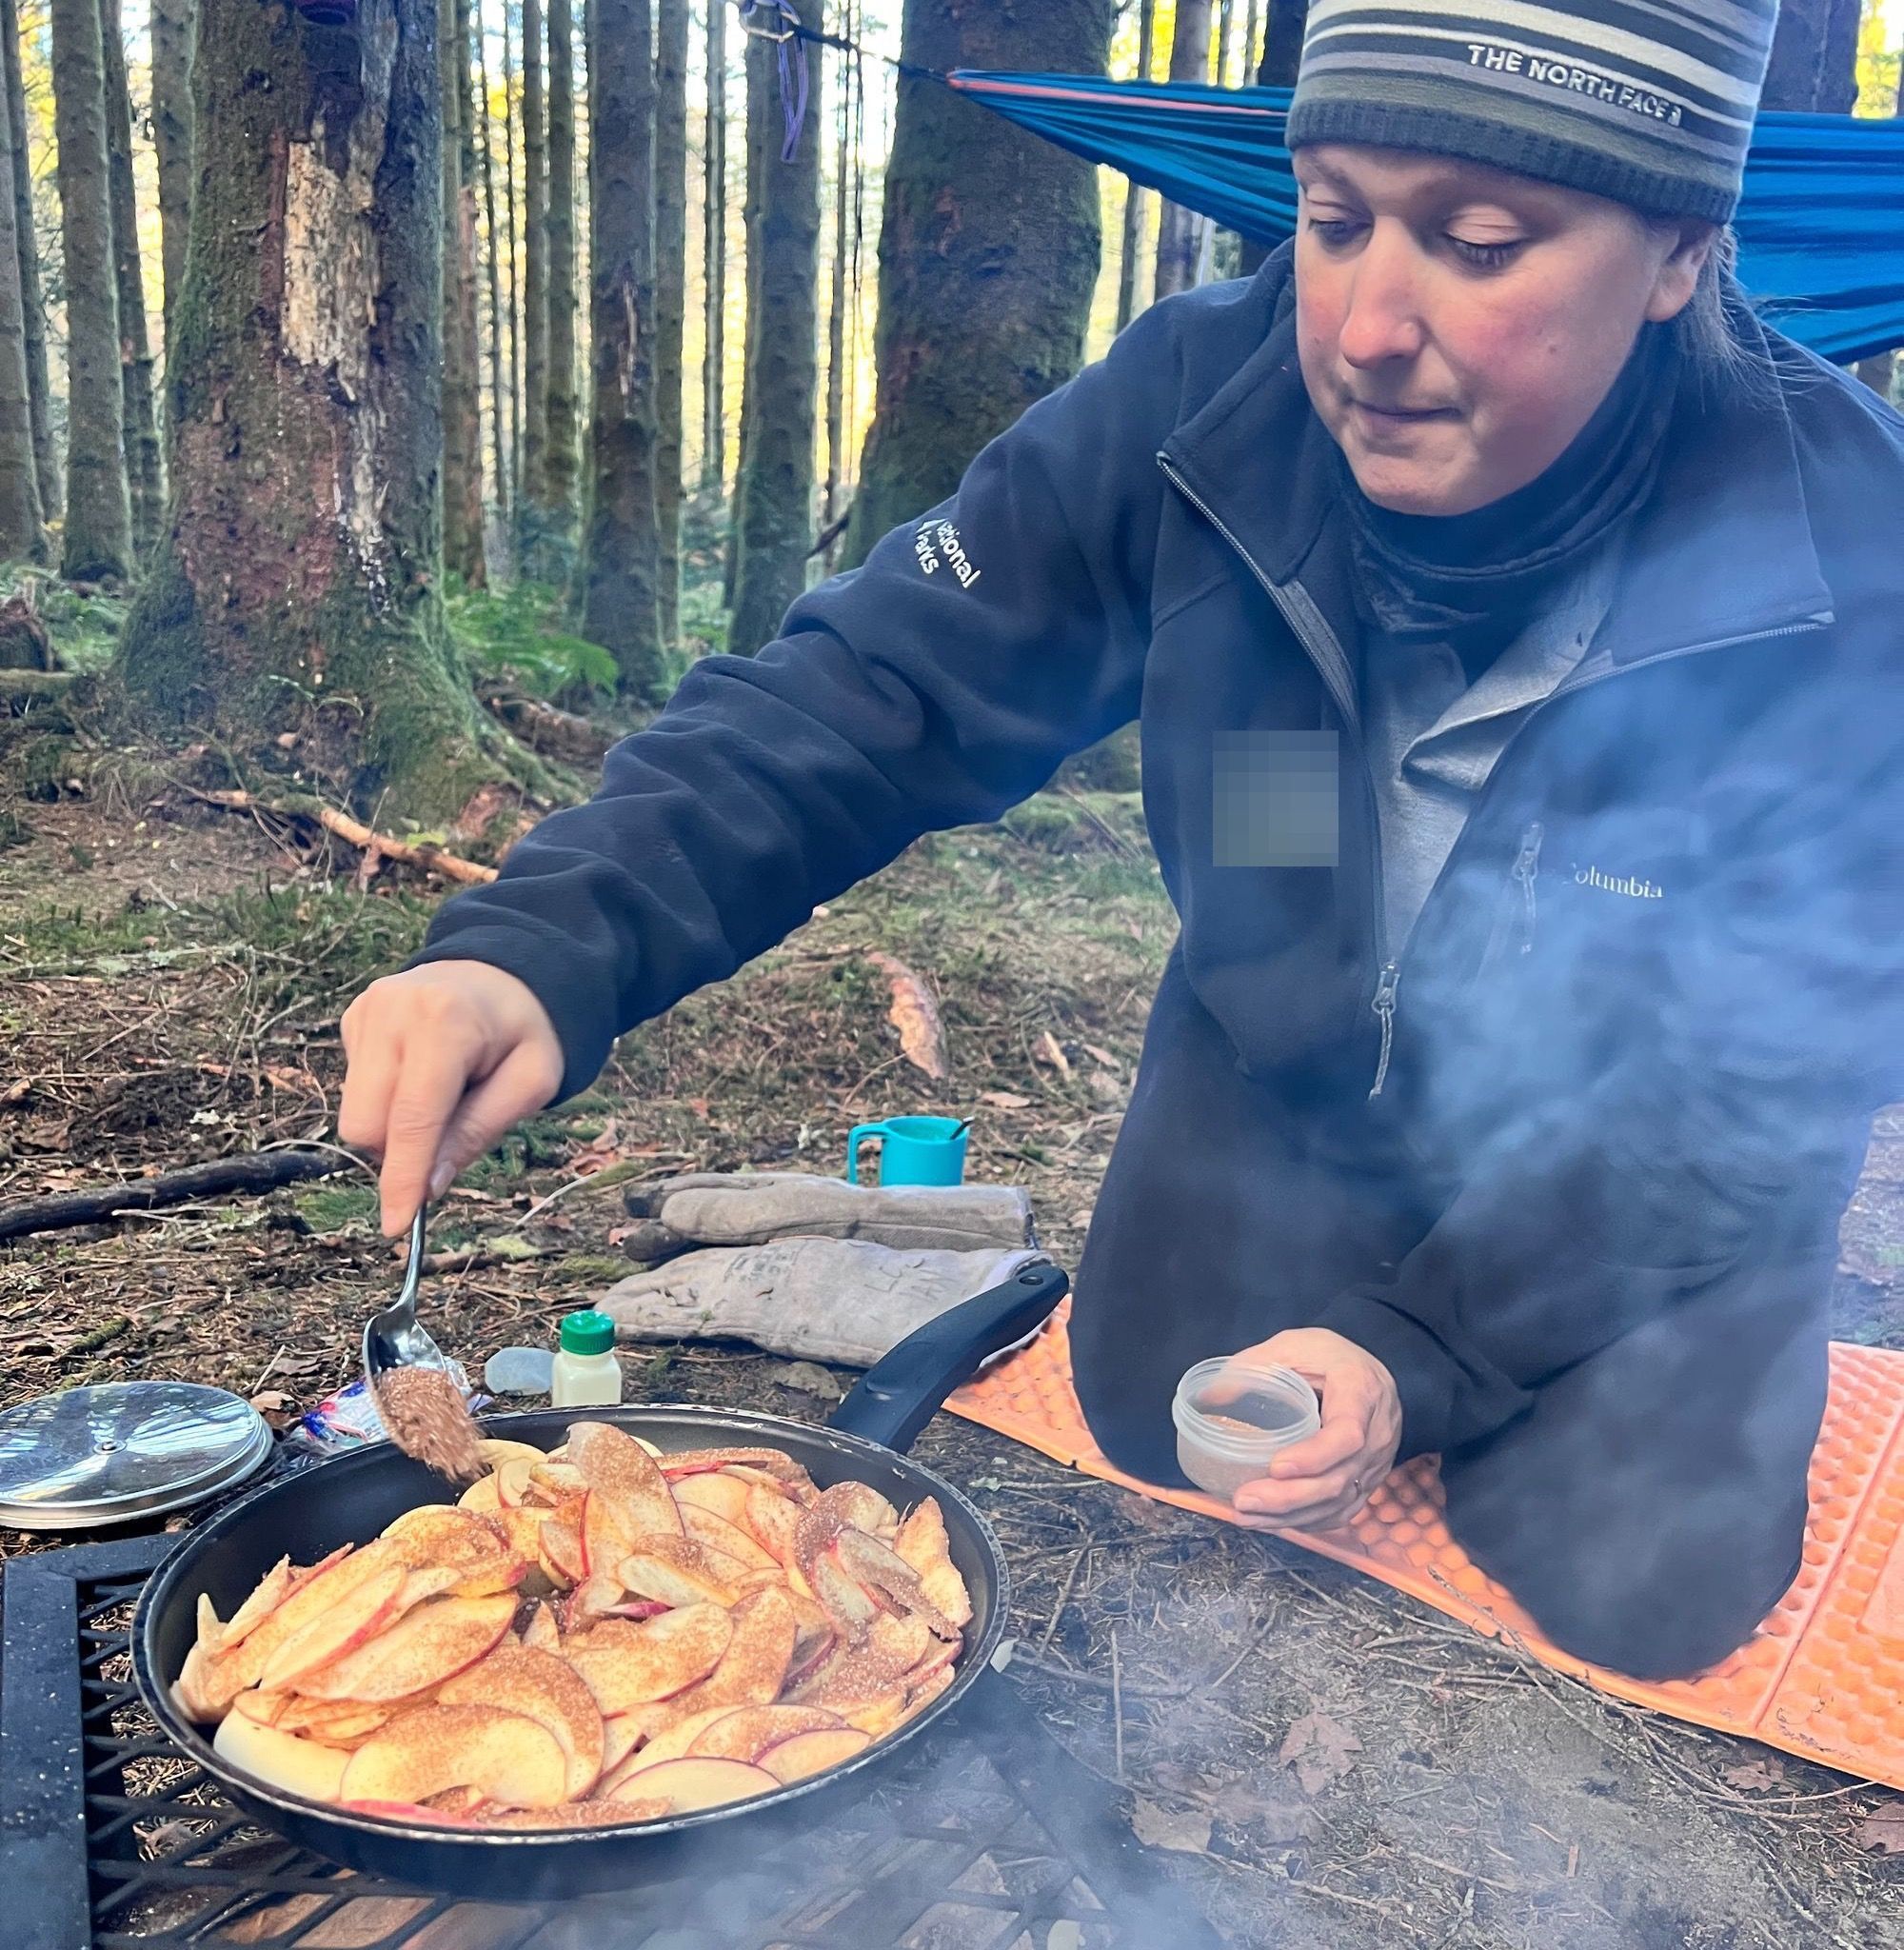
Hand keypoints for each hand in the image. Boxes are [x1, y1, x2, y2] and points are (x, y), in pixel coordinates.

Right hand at [338, 961, 563, 1234]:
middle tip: (449, 1134)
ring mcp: (366, 1011)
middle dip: (400, 1150)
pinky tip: (421, 1072)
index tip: (396, 1226)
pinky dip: (386, 1096)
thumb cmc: (526, 1029)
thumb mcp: (530, 1083)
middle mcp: (392, 1012)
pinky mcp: (353, 1018)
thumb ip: (477, 1132)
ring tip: (441, 1094)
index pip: (413, 1118)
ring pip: (354, 1111)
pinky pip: (354, 1086)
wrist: (505, 969)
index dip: (402, 1178)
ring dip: (393, 1124)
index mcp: (444, 1024)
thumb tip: (426, 1188)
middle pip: (367, 1123)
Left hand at [1216, 1328, 1401, 1531]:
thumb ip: (1253, 1365)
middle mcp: (1377, 1434)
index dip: (1314, 1456)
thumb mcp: (1293, 1345)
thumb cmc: (1329, 1356)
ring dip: (1290, 1515)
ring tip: (1246, 1516)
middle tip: (1243, 1500)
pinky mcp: (1366, 1482)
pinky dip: (1305, 1520)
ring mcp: (1376, 1464)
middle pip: (1339, 1478)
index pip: (1348, 1434)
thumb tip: (1208, 1398)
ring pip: (1339, 1502)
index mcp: (1362, 1392)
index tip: (1275, 1466)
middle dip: (1289, 1497)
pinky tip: (1271, 1521)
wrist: (1369, 1373)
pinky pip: (1341, 1511)